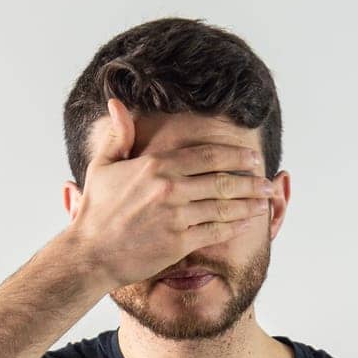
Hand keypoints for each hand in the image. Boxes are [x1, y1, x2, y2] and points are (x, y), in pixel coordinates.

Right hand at [67, 97, 272, 288]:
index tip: (252, 158)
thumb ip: (118, 135)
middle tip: (267, 181)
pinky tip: (246, 222)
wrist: (91, 254)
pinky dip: (234, 226)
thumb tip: (117, 103)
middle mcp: (169, 188)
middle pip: (222, 180)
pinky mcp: (178, 243)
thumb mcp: (102, 166)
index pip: (207, 155)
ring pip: (223, 206)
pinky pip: (215, 231)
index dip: (235, 155)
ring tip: (265, 201)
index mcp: (155, 166)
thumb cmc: (96, 211)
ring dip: (249, 204)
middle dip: (250, 181)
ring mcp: (175, 217)